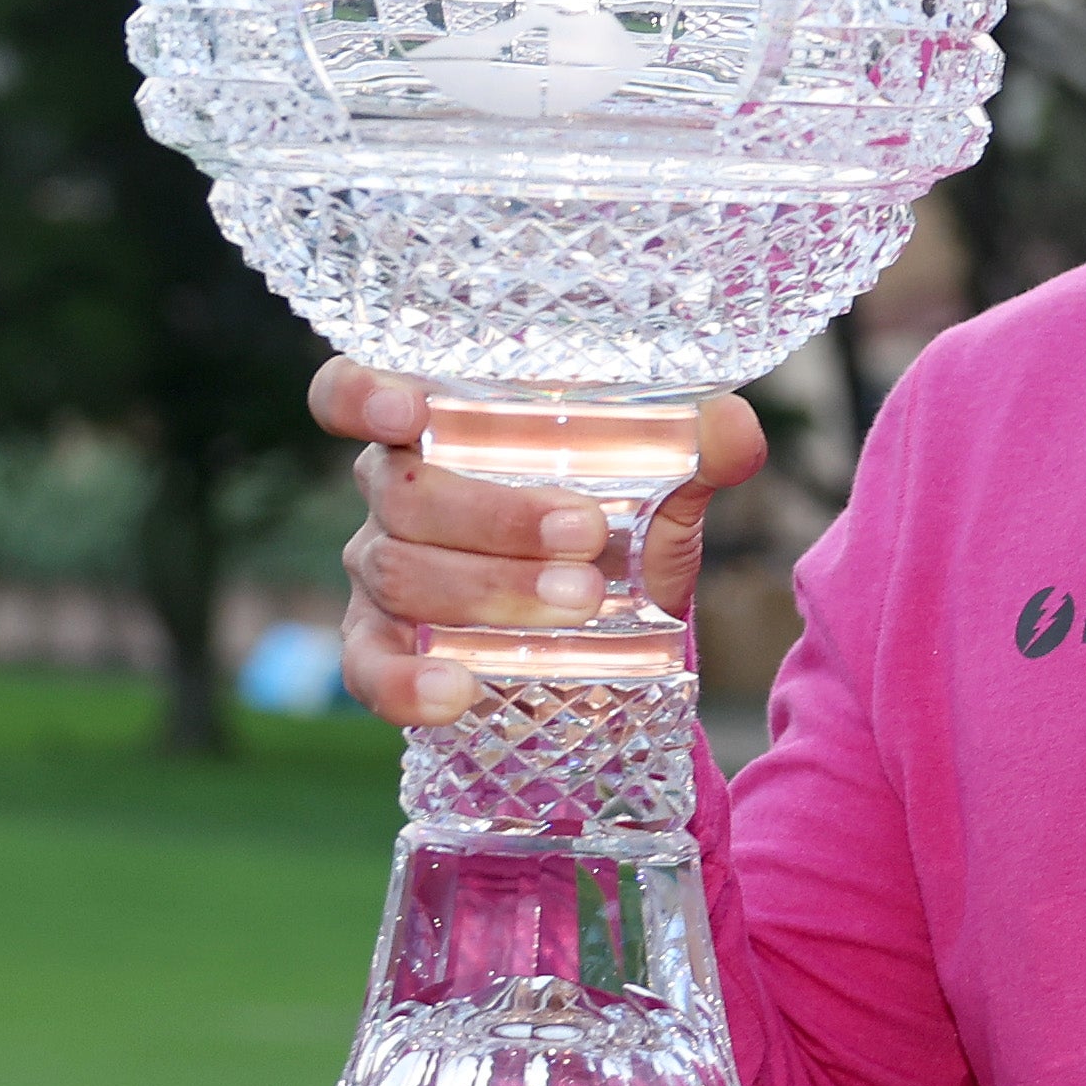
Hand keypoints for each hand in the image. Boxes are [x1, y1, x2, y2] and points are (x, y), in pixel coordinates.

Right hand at [311, 358, 769, 727]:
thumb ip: (694, 455)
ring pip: (400, 573)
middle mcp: (391, 496)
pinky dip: (408, 683)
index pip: (353, 394)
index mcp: (436, 430)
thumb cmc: (609, 537)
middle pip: (402, 494)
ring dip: (489, 590)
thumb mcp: (658, 495)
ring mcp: (378, 574)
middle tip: (587, 536)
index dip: (361, 396)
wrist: (614, 639)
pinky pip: (368, 668)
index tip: (409, 412)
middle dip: (496, 516)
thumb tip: (732, 426)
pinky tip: (460, 691)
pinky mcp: (379, 649)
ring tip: (581, 603)